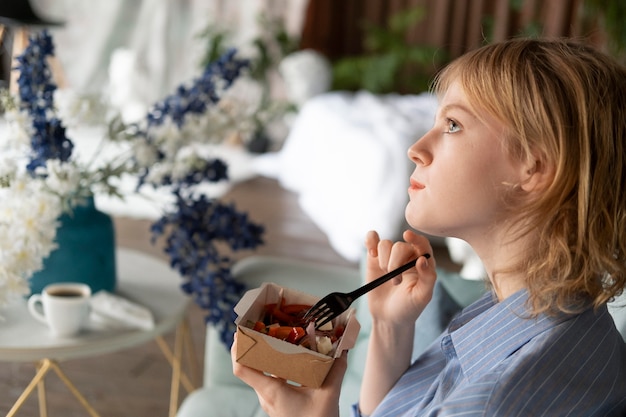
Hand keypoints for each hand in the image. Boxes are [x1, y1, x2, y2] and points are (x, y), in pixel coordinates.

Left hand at [231, 332, 346, 416]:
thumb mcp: (329, 395)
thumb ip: (336, 369)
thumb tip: (344, 348)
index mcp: (272, 392)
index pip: (241, 369)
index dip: (237, 348)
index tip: (241, 331)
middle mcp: (266, 396)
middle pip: (249, 366)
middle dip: (252, 344)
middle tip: (261, 325)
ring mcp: (270, 400)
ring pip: (260, 372)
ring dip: (264, 354)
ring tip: (276, 336)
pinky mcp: (277, 402)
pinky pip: (271, 379)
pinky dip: (275, 365)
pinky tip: (290, 356)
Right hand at [364, 230, 436, 325]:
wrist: (388, 318)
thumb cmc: (408, 308)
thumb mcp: (422, 297)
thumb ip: (428, 278)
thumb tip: (423, 259)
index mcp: (423, 263)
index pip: (422, 244)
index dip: (416, 238)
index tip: (407, 235)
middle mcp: (407, 257)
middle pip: (399, 246)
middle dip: (395, 263)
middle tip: (396, 281)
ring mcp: (390, 257)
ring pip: (385, 244)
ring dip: (383, 260)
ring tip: (386, 276)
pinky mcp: (374, 259)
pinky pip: (372, 240)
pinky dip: (370, 241)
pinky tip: (372, 253)